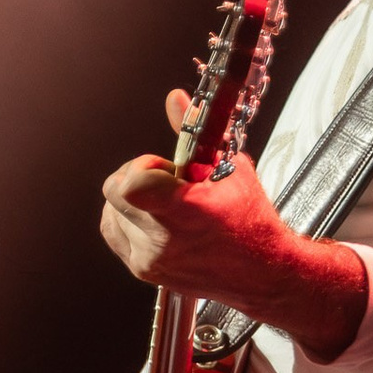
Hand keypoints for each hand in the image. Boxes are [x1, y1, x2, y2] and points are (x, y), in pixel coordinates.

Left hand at [98, 89, 368, 357]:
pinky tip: (154, 218)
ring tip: (165, 204)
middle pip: (113, 191)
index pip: (132, 184)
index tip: (166, 168)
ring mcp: (150, 259)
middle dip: (136, 176)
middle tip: (167, 181)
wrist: (262, 273)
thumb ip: (194, 133)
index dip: (143, 166)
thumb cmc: (251, 222)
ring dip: (131, 199)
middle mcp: (163, 241)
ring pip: (110, 209)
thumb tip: (174, 99)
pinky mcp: (143, 270)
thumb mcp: (231, 169)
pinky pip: (113, 230)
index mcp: (186, 213)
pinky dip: (127, 218)